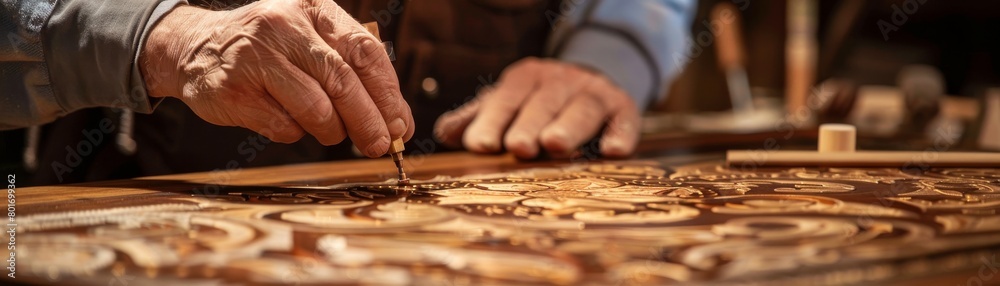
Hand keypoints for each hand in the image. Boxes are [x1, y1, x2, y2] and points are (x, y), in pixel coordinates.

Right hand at [140, 0, 412, 156]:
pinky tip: (291, 123)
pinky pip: (283, 126)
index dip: (389, 94)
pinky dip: (296, 133)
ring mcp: (255, 57)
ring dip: (332, 131)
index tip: (402, 124)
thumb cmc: (271, 50)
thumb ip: (353, 71)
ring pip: (316, 108)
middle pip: (343, 82)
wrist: (195, 48)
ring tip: (332, 134)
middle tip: (381, 146)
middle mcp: (284, 26)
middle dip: (369, 121)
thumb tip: (398, 121)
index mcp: (313, 9)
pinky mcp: (233, 90)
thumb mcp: (311, 40)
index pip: (365, 52)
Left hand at [434, 58, 640, 158]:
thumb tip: (444, 133)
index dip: (494, 120)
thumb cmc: (537, 102)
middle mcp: (561, 81)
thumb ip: (477, 118)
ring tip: (555, 146)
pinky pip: (623, 120)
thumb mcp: (506, 102)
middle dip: (530, 124)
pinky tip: (612, 152)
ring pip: (583, 108)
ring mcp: (594, 92)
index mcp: (526, 78)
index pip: (507, 98)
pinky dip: (620, 135)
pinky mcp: (623, 108)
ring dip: (570, 127)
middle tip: (519, 148)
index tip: (481, 145)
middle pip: (544, 103)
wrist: (590, 80)